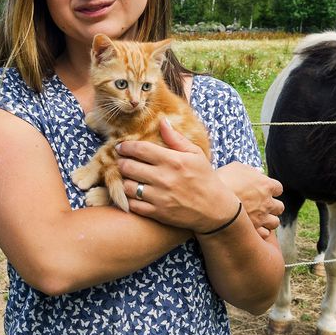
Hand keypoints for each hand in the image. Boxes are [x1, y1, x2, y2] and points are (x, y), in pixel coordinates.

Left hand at [114, 118, 241, 233]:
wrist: (214, 209)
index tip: (121, 147)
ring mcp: (159, 197)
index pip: (140, 149)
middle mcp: (164, 178)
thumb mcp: (195, 154)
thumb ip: (176, 138)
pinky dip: (129, 198)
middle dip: (121, 162)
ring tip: (128, 177)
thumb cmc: (204, 178)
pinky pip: (133, 204)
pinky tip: (133, 193)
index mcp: (173, 161)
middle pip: (129, 167)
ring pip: (128, 186)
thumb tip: (162, 121)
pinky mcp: (157, 213)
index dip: (126, 146)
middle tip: (122, 161)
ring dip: (124, 180)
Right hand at [216, 163, 283, 238]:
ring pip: (275, 222)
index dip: (271, 190)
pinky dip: (260, 231)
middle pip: (280, 207)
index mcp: (266, 185)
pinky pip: (264, 233)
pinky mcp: (254, 230)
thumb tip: (257, 172)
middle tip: (262, 205)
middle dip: (273, 207)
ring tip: (259, 218)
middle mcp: (267, 202)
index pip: (278, 188)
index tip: (264, 190)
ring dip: (269, 220)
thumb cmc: (223, 180)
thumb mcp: (236, 167)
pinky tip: (252, 227)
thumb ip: (250, 170)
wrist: (211, 200)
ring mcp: (262, 218)